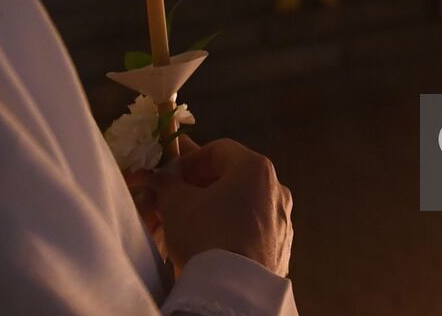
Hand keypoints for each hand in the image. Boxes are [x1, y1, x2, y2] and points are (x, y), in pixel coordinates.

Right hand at [153, 139, 293, 277]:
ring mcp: (282, 220)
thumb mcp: (176, 204)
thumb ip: (166, 183)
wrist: (233, 291)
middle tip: (174, 200)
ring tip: (188, 225)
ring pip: (242, 205)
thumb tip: (159, 176)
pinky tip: (210, 245)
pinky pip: (251, 230)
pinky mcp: (281, 247)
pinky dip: (230, 230)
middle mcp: (277, 189)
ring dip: (214, 209)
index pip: (218, 150)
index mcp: (256, 169)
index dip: (189, 160)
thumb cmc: (206, 234)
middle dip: (199, 187)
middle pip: (232, 178)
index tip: (169, 176)